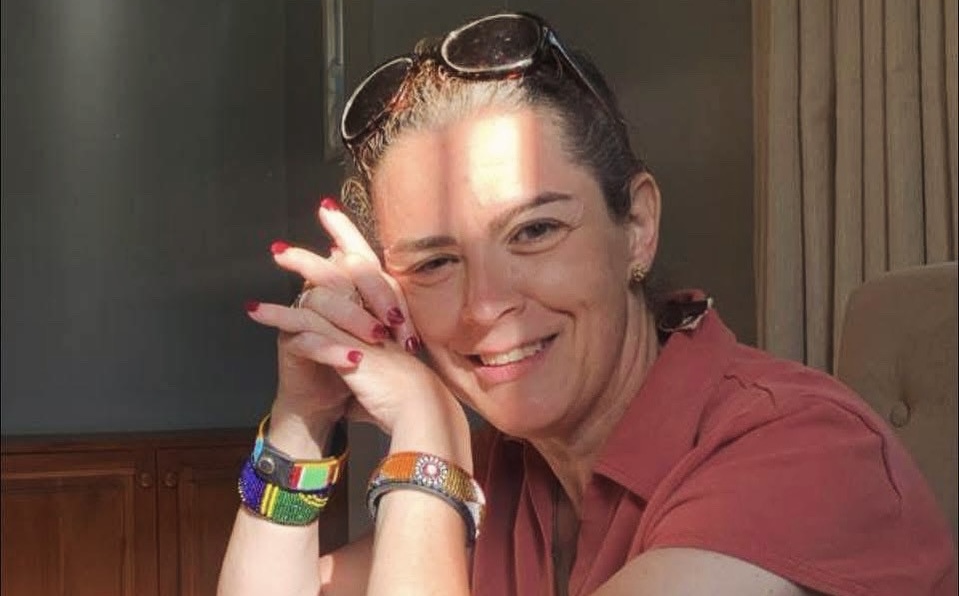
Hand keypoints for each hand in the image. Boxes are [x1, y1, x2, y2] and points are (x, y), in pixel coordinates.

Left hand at [247, 198, 459, 446]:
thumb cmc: (403, 395)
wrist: (421, 411)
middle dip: (315, 252)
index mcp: (388, 310)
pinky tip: (255, 311)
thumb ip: (370, 352)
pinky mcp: (347, 347)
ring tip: (269, 263)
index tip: (329, 213)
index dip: (349, 235)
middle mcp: (378, 311)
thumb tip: (354, 358)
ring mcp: (363, 328)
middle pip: (344, 266)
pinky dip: (278, 317)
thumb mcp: (386, 364)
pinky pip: (306, 325)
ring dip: (295, 274)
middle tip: (283, 245)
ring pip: (324, 290)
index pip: (367, 263)